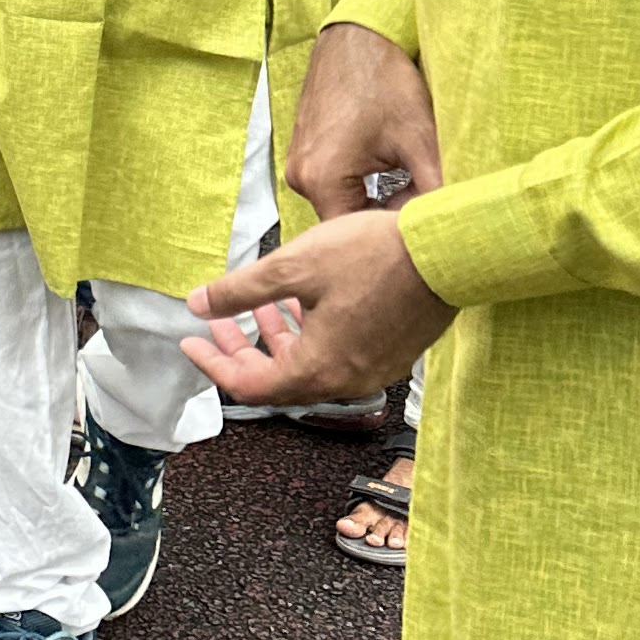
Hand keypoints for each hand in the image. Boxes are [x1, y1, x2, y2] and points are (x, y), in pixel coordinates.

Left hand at [183, 208, 450, 406]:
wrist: (448, 252)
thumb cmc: (375, 256)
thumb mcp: (294, 265)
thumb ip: (240, 290)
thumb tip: (197, 303)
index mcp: (318, 369)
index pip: (250, 387)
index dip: (214, 364)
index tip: (191, 343)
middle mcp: (345, 380)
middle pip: (278, 380)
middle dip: (241, 350)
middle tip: (216, 323)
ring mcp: (372, 369)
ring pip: (309, 366)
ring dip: (277, 338)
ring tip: (257, 305)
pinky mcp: (391, 353)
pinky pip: (337, 355)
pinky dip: (309, 335)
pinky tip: (302, 301)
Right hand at [285, 20, 442, 220]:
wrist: (359, 35)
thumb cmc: (384, 79)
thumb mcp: (420, 140)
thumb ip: (436, 191)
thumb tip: (453, 226)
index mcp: (322, 180)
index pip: (358, 238)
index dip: (394, 236)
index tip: (424, 228)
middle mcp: (301, 177)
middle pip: (349, 223)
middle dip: (386, 219)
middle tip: (424, 205)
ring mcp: (299, 163)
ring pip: (344, 203)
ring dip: (375, 200)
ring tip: (410, 184)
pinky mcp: (305, 150)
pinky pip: (334, 183)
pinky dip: (362, 184)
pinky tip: (389, 168)